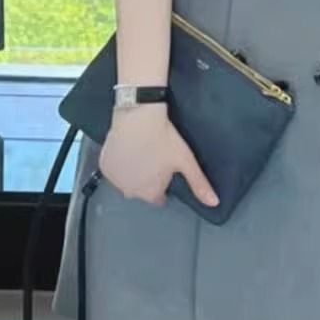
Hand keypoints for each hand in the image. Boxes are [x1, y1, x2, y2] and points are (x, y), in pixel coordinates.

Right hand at [100, 105, 219, 207]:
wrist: (138, 116)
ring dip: (132, 171)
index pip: (158, 198)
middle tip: (154, 157)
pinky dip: (119, 162)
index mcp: (150, 193)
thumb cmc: (164, 139)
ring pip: (126, 179)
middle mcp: (130, 191)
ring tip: (141, 151)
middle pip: (141, 189)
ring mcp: (114, 179)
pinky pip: (113, 168)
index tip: (166, 170)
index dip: (163, 184)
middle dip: (147, 178)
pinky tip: (127, 149)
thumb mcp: (185, 161)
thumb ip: (199, 184)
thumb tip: (215, 203)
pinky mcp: (104, 165)